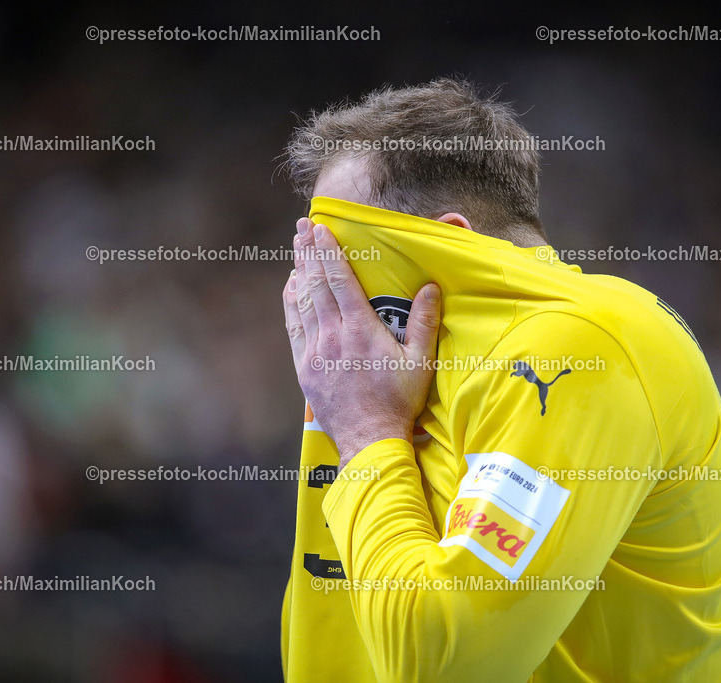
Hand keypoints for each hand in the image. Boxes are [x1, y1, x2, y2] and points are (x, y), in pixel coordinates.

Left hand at [283, 217, 440, 467]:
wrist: (368, 439)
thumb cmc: (399, 402)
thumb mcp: (420, 362)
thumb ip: (423, 322)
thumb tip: (430, 286)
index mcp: (361, 329)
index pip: (339, 280)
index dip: (328, 251)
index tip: (320, 228)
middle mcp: (333, 335)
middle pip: (316, 284)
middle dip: (309, 251)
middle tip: (301, 226)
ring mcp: (315, 351)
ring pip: (302, 301)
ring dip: (299, 270)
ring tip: (296, 246)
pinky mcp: (304, 367)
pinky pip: (293, 326)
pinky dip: (291, 302)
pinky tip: (291, 286)